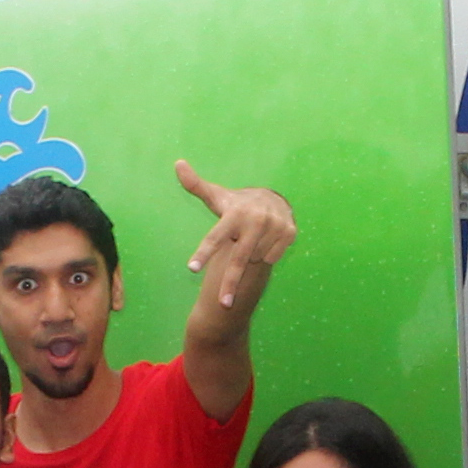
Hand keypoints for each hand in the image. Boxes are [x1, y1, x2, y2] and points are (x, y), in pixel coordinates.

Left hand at [175, 162, 296, 310]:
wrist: (273, 197)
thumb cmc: (237, 204)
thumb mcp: (217, 196)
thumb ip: (195, 185)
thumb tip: (178, 163)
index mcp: (233, 214)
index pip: (214, 237)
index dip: (203, 254)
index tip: (191, 269)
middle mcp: (254, 220)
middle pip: (238, 259)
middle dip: (230, 283)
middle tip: (223, 304)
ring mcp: (274, 226)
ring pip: (257, 259)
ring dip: (251, 256)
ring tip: (251, 239)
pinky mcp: (289, 233)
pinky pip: (272, 257)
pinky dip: (266, 253)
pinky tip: (265, 240)